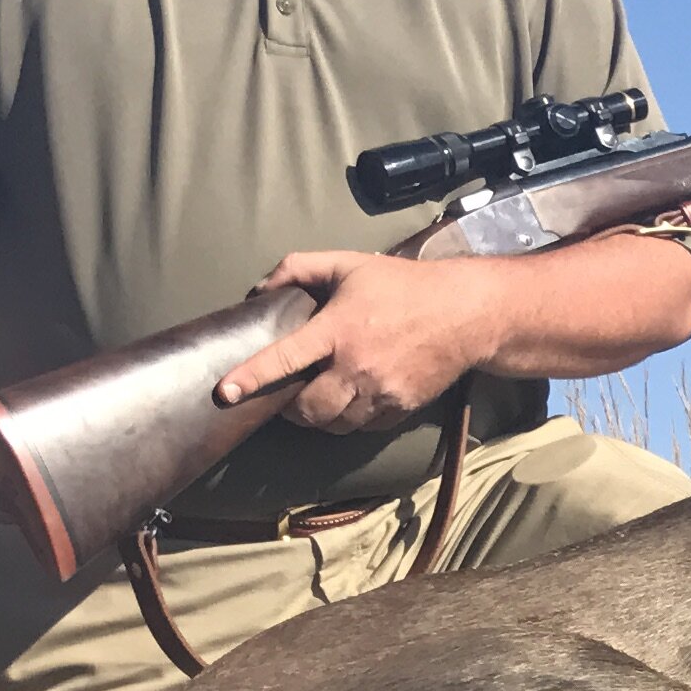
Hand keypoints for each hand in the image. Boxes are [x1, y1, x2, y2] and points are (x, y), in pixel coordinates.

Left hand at [215, 250, 502, 433]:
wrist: (465, 314)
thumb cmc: (403, 285)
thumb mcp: (349, 264)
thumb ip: (299, 268)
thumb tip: (261, 289)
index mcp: (338, 329)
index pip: (286, 358)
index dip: (252, 377)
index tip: (225, 393)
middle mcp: (357, 366)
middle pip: (307, 408)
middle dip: (289, 407)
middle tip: (286, 394)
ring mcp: (381, 392)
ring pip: (333, 424)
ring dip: (317, 417)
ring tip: (316, 400)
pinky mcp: (400, 408)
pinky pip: (362, 426)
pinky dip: (349, 419)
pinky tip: (350, 400)